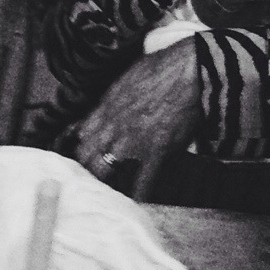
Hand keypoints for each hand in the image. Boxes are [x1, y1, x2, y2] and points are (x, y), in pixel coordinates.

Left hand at [74, 38, 201, 198]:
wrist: (190, 72)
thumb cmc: (163, 66)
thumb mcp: (128, 74)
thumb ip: (113, 94)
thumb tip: (107, 102)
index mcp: (106, 106)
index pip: (80, 135)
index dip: (79, 146)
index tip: (80, 153)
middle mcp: (113, 128)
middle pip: (86, 157)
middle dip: (84, 168)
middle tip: (87, 179)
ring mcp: (133, 142)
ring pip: (105, 172)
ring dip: (104, 182)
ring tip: (102, 194)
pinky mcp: (156, 152)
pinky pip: (143, 181)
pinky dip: (139, 193)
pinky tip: (135, 203)